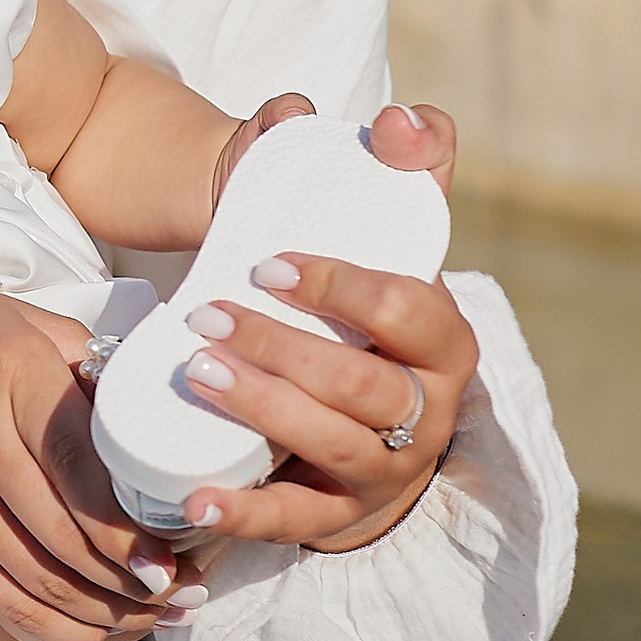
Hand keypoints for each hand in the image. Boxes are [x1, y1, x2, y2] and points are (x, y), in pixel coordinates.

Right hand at [0, 292, 185, 640]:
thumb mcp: (29, 323)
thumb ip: (93, 364)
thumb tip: (156, 417)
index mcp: (11, 380)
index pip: (78, 469)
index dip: (128, 529)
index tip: (172, 561)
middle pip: (64, 539)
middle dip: (132, 581)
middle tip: (183, 595)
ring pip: (36, 582)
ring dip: (104, 613)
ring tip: (156, 618)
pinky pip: (1, 599)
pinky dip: (56, 628)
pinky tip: (100, 630)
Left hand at [167, 115, 474, 550]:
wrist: (375, 419)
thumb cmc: (372, 314)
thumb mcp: (392, 238)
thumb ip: (406, 162)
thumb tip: (401, 118)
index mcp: (446, 341)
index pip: (409, 308)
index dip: (343, 287)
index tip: (267, 262)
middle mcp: (426, 410)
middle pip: (361, 381)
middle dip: (283, 347)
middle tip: (207, 317)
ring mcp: (384, 469)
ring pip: (330, 441)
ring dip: (262, 408)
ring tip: (197, 373)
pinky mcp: (337, 515)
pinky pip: (292, 521)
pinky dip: (242, 512)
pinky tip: (194, 500)